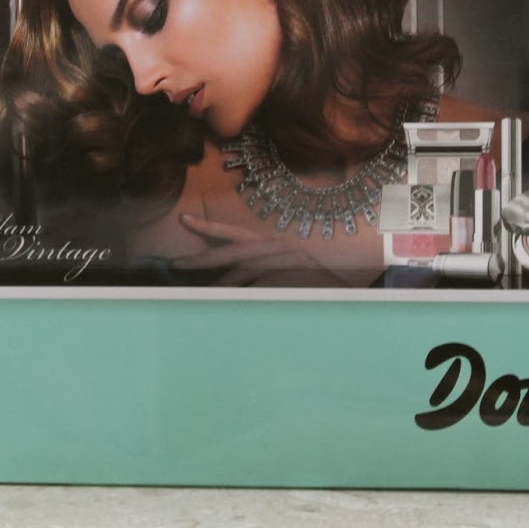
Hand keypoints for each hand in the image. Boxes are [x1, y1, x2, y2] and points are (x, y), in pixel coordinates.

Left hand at [171, 212, 356, 287]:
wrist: (353, 279)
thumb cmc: (318, 275)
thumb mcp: (287, 266)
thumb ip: (260, 270)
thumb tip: (230, 282)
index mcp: (271, 243)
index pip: (233, 234)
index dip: (208, 228)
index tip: (183, 220)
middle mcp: (275, 248)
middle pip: (230, 253)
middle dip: (200, 259)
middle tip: (175, 264)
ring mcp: (283, 264)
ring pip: (241, 276)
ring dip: (222, 288)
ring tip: (203, 297)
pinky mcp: (289, 281)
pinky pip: (258, 292)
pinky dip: (245, 300)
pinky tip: (232, 307)